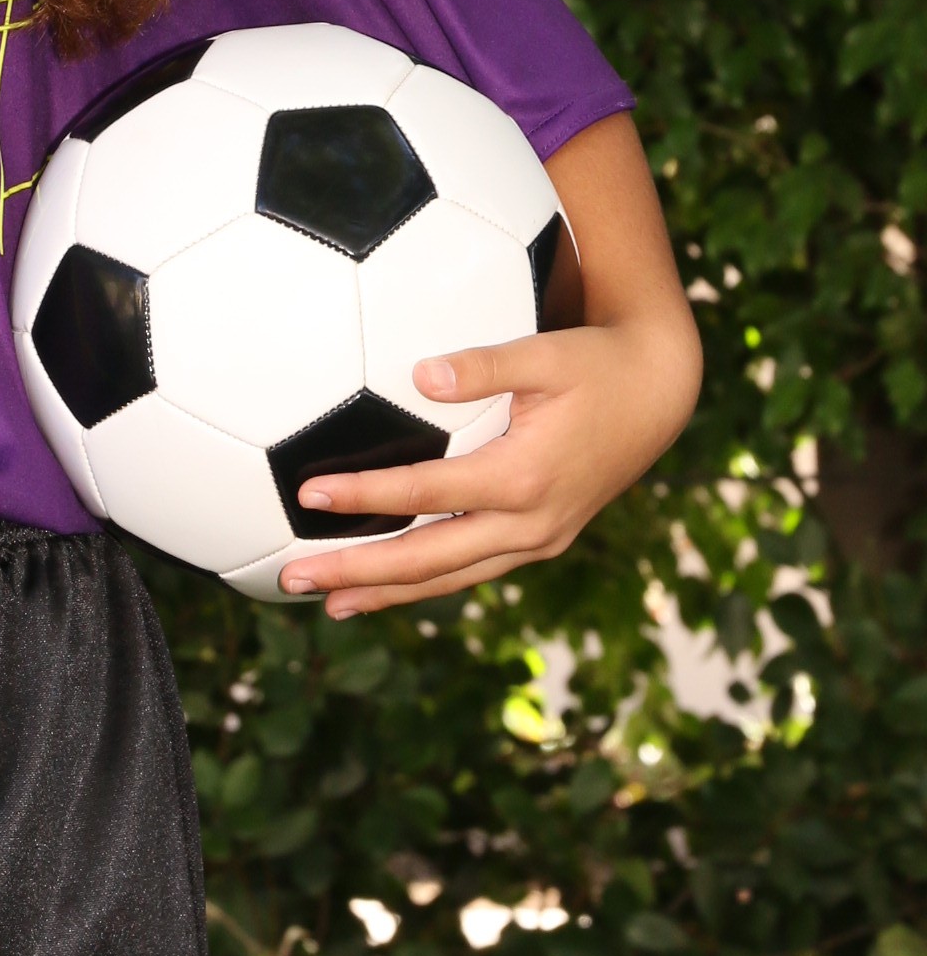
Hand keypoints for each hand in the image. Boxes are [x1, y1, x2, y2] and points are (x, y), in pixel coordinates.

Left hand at [280, 310, 700, 616]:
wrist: (661, 396)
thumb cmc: (597, 364)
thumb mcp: (547, 352)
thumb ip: (485, 364)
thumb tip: (421, 370)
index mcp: (523, 478)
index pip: (426, 495)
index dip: (365, 496)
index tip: (309, 494)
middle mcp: (530, 523)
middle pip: (429, 560)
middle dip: (358, 573)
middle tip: (293, 578)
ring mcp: (538, 540)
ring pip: (450, 578)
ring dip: (386, 592)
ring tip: (328, 603)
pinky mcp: (541, 540)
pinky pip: (472, 570)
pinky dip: (425, 582)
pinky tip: (383, 586)